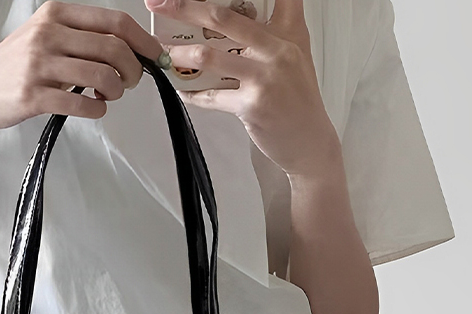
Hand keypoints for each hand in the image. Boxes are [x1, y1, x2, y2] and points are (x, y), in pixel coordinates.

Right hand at [0, 1, 164, 135]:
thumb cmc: (13, 68)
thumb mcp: (45, 38)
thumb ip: (82, 40)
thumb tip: (129, 51)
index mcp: (55, 14)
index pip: (115, 22)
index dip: (144, 42)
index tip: (156, 58)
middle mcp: (48, 33)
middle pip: (115, 49)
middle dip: (133, 72)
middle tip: (127, 84)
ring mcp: (39, 64)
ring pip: (103, 76)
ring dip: (116, 92)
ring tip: (107, 96)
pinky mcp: (33, 96)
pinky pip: (83, 105)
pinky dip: (97, 111)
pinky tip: (92, 108)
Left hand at [145, 0, 340, 177]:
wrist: (310, 142)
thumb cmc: (299, 99)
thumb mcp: (295, 54)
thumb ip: (271, 31)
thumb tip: (231, 19)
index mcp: (288, 31)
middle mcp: (277, 50)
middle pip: (222, 17)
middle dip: (185, 7)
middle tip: (161, 3)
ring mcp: (264, 78)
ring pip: (209, 56)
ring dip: (180, 54)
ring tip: (165, 54)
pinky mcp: (252, 106)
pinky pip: (212, 96)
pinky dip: (193, 94)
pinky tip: (183, 90)